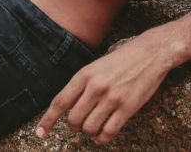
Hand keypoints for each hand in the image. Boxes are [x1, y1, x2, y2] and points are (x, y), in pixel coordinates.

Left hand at [35, 35, 171, 144]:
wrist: (151, 52)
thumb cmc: (123, 58)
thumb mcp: (98, 65)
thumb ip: (83, 85)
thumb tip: (68, 107)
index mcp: (86, 73)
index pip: (60, 101)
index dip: (48, 120)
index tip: (39, 133)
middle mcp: (96, 86)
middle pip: (74, 120)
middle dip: (75, 125)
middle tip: (82, 121)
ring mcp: (112, 98)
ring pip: (89, 128)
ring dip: (90, 131)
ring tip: (95, 125)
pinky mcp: (127, 108)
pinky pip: (108, 132)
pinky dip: (103, 138)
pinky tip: (104, 134)